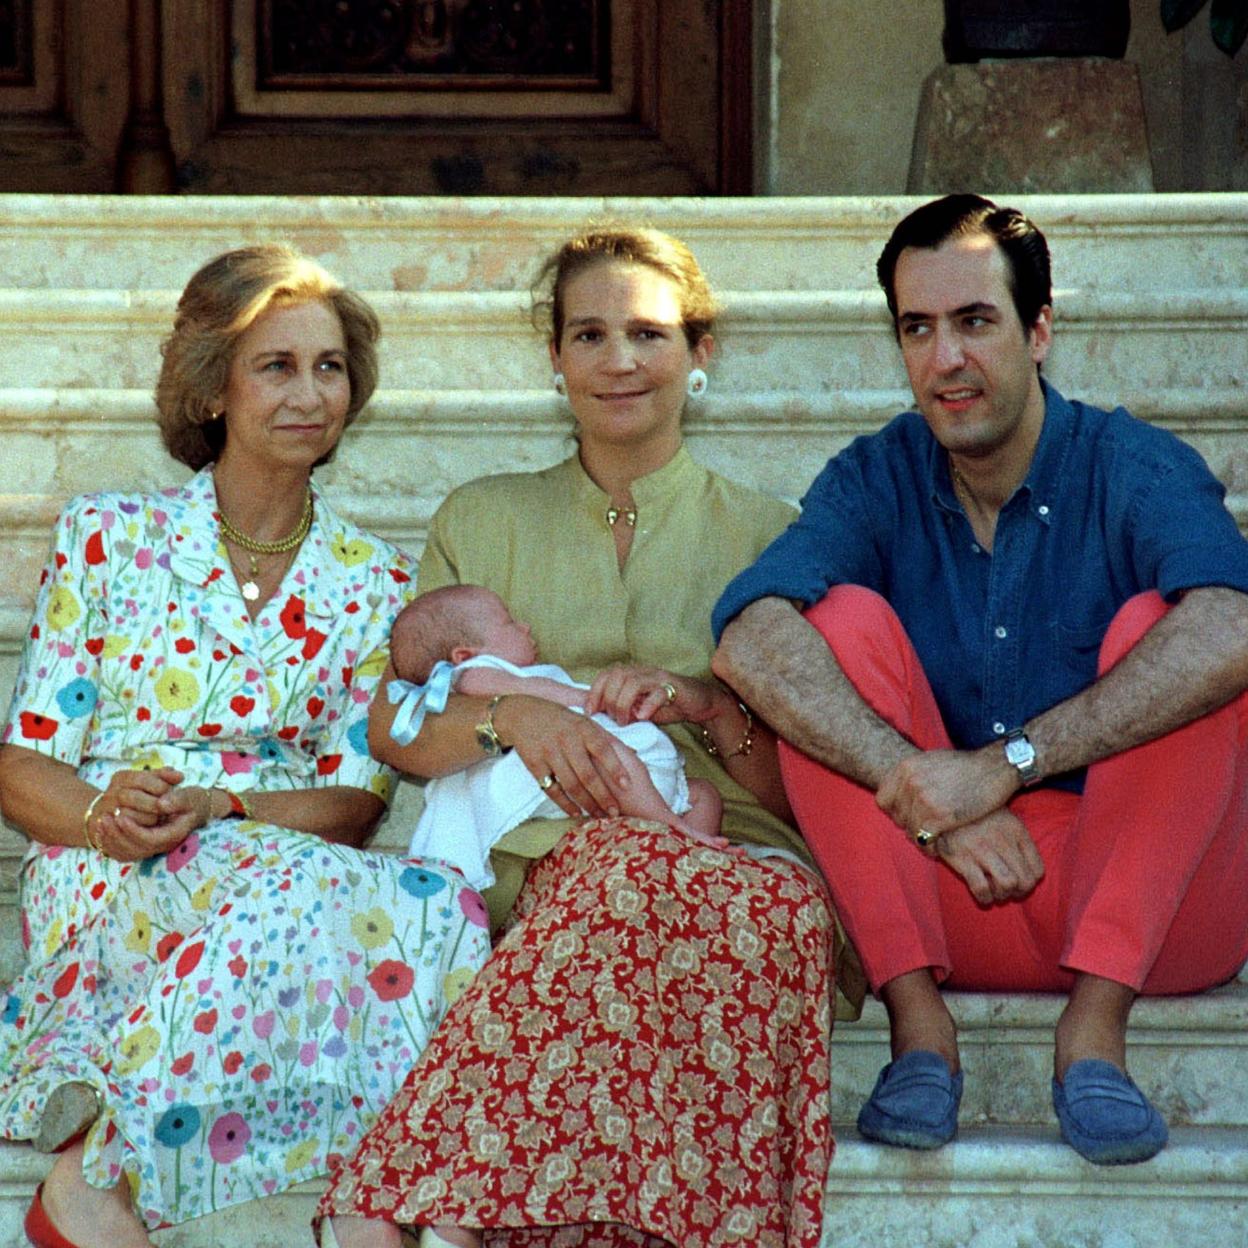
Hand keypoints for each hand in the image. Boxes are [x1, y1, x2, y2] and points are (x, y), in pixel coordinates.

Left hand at [91, 768, 211, 861]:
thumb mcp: (192, 796)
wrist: (196, 808)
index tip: (121, 816)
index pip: (150, 839)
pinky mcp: (144, 845)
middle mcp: (163, 845)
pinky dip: (110, 842)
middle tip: (105, 817)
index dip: (133, 830)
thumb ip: (178, 799)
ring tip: (102, 820)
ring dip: (111, 839)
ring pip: (127, 853)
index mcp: (174, 834)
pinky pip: (123, 852)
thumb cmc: (194, 801)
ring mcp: (153, 847)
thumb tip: (161, 803)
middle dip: (118, 835)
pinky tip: (102, 828)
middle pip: (136, 849)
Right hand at [496, 696, 636, 818]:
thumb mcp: (583, 721)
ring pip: (571, 785)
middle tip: (615, 812)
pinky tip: (576, 813)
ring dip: (586, 804)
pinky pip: (552, 789)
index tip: (627, 786)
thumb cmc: (560, 720)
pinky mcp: (535, 765)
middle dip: (603, 796)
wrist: (522, 714)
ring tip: (598, 816)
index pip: (602, 750)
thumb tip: (632, 754)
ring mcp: (550, 753)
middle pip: (587, 774)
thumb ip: (604, 737)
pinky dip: (565, 804)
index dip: (615, 768)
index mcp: (583, 728)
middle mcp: (567, 740)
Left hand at [584, 666, 717, 726]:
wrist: (699, 703)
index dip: (594, 692)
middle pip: (616, 676)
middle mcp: (643, 671)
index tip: (590, 712)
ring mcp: (658, 677)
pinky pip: (658, 692)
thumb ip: (618, 707)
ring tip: (625, 720)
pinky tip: (642, 717)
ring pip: (633, 682)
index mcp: (631, 673)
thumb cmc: (665, 706)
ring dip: (623, 703)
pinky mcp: (674, 686)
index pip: (605, 675)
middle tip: (612, 719)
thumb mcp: (637, 708)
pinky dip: (647, 704)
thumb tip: (592, 713)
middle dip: (608, 699)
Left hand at [876, 746, 1018, 841]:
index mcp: (905, 767)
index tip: (909, 816)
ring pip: (910, 830)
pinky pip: (924, 839)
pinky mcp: (939, 816)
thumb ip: (913, 775)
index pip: (883, 799)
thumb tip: (898, 792)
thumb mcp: (931, 761)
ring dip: (921, 838)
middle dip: (909, 826)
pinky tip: (940, 846)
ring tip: (934, 841)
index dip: (895, 811)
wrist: (995, 767)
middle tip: (925, 831)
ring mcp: (924, 799)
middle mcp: (910, 782)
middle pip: (897, 816)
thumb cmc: (967, 766)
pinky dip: (931, 847)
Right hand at [934, 807, 1044, 905]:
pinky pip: (981, 888)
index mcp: (1016, 831)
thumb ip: (1019, 840)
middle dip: (1018, 892)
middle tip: (1007, 891)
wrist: (942, 804)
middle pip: (1025, 881)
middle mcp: (1003, 840)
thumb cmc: (977, 816)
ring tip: (994, 891)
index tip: (1020, 883)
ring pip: (1007, 885)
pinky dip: (984, 897)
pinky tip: (982, 894)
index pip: (1038, 870)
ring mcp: (982, 849)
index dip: (1030, 883)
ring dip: (1002, 895)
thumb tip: (1029, 868)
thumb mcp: (1005, 818)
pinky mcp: (962, 858)